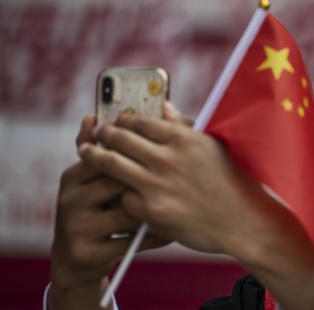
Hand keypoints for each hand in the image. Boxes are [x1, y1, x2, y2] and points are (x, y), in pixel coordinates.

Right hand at [49, 115, 168, 309]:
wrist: (76, 260)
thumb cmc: (98, 211)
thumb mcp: (96, 182)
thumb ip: (105, 150)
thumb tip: (100, 114)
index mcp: (74, 176)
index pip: (109, 154)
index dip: (139, 152)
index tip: (165, 154)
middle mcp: (70, 199)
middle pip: (118, 180)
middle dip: (149, 180)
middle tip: (179, 177)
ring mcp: (77, 227)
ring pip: (128, 211)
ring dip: (157, 209)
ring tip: (181, 204)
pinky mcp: (88, 252)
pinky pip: (132, 241)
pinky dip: (155, 236)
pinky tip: (171, 232)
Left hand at [79, 104, 264, 254]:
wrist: (243, 221)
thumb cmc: (232, 181)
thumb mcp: (214, 146)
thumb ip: (185, 126)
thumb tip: (163, 107)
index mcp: (184, 138)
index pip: (141, 121)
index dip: (124, 120)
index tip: (117, 121)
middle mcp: (168, 158)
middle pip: (120, 138)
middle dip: (104, 133)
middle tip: (97, 134)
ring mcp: (158, 184)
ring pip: (112, 164)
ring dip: (94, 156)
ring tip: (86, 152)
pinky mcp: (152, 210)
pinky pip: (123, 197)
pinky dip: (120, 193)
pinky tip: (115, 190)